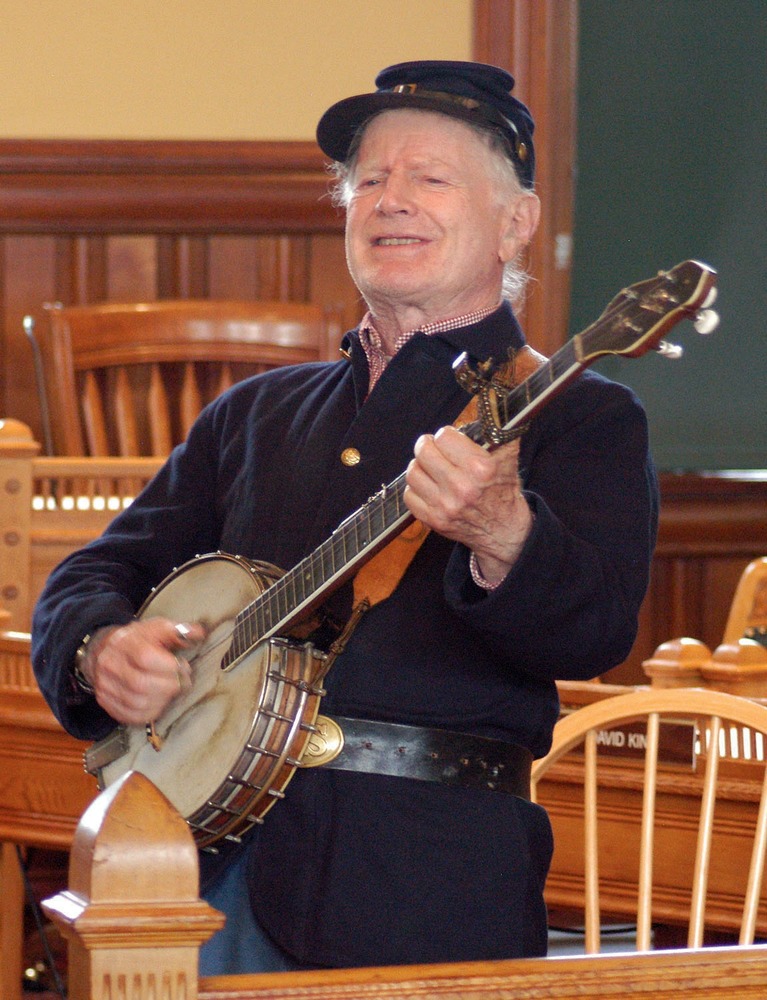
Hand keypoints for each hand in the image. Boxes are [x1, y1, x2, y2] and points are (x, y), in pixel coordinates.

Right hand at [78, 618, 205, 725]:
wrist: (103, 650)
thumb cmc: (137, 640)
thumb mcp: (156, 628)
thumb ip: (178, 631)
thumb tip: (198, 633)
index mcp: (125, 642)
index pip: (145, 657)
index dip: (170, 666)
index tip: (184, 666)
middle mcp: (110, 664)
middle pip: (140, 683)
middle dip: (169, 686)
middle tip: (182, 683)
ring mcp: (105, 685)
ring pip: (136, 702)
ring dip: (162, 700)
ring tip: (171, 691)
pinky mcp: (106, 701)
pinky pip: (130, 716)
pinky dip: (150, 713)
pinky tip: (159, 702)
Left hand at [403, 425, 532, 584]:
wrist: (503, 531)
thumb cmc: (503, 491)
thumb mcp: (508, 458)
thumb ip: (500, 429)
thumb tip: (493, 403)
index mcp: (480, 468)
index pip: (444, 437)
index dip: (446, 435)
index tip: (450, 439)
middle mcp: (461, 487)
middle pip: (424, 452)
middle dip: (427, 445)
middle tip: (431, 446)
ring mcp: (445, 506)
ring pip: (413, 473)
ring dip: (419, 465)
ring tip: (428, 465)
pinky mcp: (434, 520)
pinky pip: (409, 496)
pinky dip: (415, 488)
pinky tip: (427, 485)